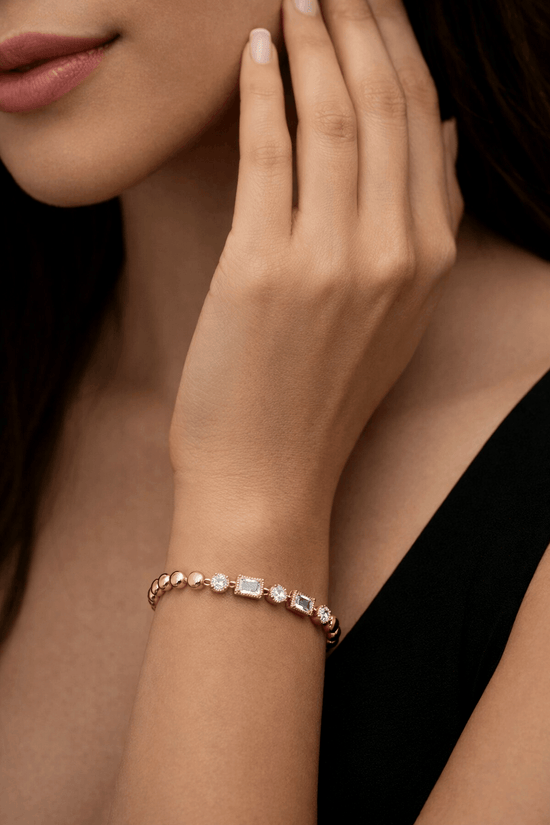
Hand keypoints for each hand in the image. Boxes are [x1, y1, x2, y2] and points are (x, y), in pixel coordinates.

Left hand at [169, 0, 463, 520]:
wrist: (269, 474)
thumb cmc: (322, 395)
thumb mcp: (399, 316)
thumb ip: (429, 225)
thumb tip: (442, 138)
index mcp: (431, 258)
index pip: (426, 125)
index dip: (400, 51)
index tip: (377, 8)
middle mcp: (395, 252)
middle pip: (385, 107)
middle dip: (361, 25)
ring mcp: (333, 260)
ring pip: (334, 117)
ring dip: (313, 42)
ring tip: (294, 0)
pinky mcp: (264, 267)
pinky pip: (269, 155)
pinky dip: (262, 93)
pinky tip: (255, 55)